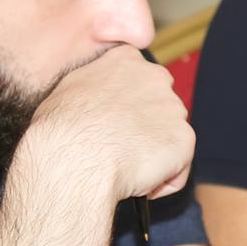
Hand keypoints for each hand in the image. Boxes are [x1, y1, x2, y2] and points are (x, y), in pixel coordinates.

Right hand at [28, 46, 194, 200]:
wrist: (74, 158)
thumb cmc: (61, 128)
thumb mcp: (69, 91)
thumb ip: (94, 86)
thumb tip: (96, 97)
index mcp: (126, 60)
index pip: (140, 81)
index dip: (130, 109)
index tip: (115, 126)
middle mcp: (156, 78)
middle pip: (160, 109)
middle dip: (146, 131)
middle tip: (119, 150)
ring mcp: (173, 109)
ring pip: (169, 139)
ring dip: (153, 157)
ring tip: (124, 170)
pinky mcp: (184, 140)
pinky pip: (178, 168)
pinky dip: (162, 181)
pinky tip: (138, 184)